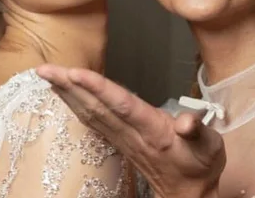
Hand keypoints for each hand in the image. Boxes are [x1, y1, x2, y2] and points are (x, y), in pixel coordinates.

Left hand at [36, 65, 224, 197]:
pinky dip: (75, 105)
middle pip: (96, 107)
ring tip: (48, 76)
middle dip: (70, 87)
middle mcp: (132, 133)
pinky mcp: (118, 141)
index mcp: (153, 130)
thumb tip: (187, 121)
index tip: (75, 73)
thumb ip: (198, 132)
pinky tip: (64, 94)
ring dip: (67, 94)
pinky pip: (92, 121)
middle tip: (45, 69)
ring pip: (89, 113)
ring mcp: (122, 138)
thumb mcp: (209, 148)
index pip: (122, 105)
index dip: (99, 89)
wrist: (187, 195)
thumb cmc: (200, 166)